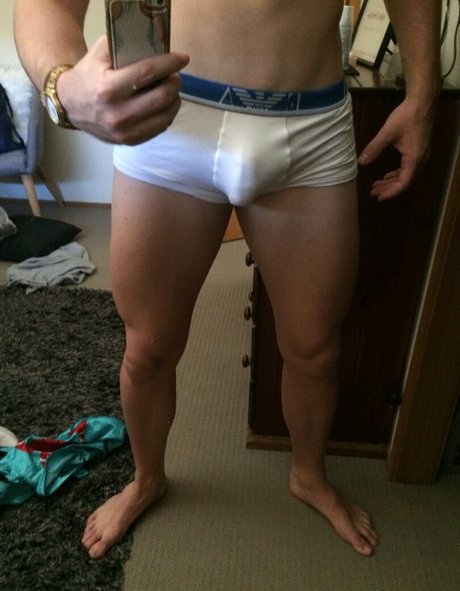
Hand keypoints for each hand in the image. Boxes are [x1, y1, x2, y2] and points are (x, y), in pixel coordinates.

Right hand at [57, 36, 189, 143]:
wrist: (70, 105)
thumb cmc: (89, 75)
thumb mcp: (99, 54)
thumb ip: (125, 45)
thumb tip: (157, 45)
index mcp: (108, 89)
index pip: (148, 74)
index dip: (169, 64)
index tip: (182, 58)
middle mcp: (117, 114)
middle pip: (162, 97)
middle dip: (174, 83)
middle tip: (174, 76)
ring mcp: (124, 131)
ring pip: (165, 115)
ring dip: (174, 100)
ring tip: (170, 90)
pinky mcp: (130, 141)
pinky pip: (160, 128)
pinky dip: (167, 114)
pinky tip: (164, 105)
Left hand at [357, 98, 435, 200]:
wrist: (422, 102)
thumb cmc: (407, 116)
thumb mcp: (387, 132)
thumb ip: (374, 148)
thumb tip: (361, 162)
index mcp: (414, 158)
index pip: (404, 183)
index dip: (391, 192)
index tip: (378, 197)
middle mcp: (421, 160)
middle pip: (405, 181)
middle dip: (388, 188)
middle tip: (372, 192)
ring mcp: (421, 156)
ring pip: (407, 175)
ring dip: (392, 182)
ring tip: (376, 185)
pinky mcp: (419, 151)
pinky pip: (409, 168)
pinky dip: (397, 174)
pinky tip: (387, 175)